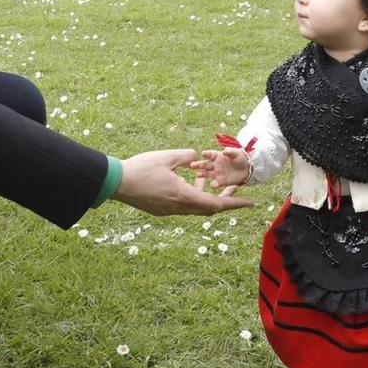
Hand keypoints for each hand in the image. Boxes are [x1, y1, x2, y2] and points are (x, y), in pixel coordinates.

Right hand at [115, 148, 252, 215]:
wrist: (116, 183)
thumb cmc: (141, 169)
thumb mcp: (168, 157)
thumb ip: (186, 156)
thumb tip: (196, 157)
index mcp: (184, 196)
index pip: (217, 204)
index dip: (236, 203)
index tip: (251, 203)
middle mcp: (179, 208)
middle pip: (209, 209)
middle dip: (224, 200)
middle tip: (234, 188)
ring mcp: (169, 211)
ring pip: (195, 208)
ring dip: (205, 197)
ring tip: (208, 181)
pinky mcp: (160, 210)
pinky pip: (183, 206)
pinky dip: (192, 197)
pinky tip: (188, 183)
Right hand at [186, 147, 251, 188]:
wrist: (246, 169)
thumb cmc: (240, 158)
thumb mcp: (236, 153)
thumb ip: (230, 152)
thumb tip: (224, 151)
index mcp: (217, 156)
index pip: (210, 154)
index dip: (207, 154)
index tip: (203, 153)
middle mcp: (215, 165)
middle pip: (205, 164)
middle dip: (199, 164)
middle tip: (192, 165)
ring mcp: (217, 173)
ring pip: (208, 174)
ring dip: (203, 174)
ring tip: (198, 175)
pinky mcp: (221, 181)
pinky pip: (216, 183)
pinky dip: (214, 184)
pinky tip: (213, 185)